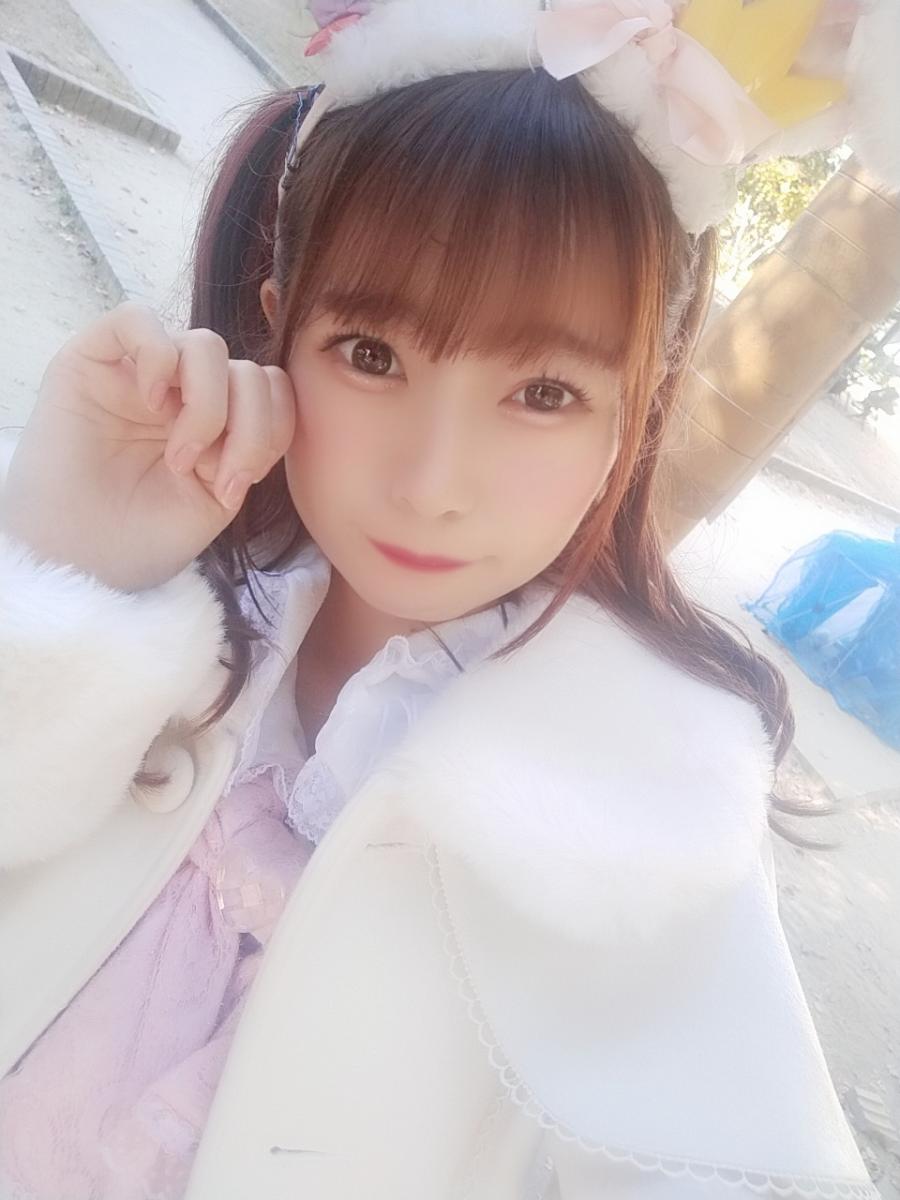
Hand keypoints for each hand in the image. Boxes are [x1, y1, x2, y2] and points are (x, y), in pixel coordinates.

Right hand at [0, 302, 295, 590]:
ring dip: (209, 407)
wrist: (78, 563)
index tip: (240, 483)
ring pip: (206, 345)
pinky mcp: (92, 359)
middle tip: (214, 478)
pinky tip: (152, 404)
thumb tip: (267, 407)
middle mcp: (181, 392)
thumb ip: (250, 448)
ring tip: (181, 459)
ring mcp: (139, 373)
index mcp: (217, 421)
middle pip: (248, 371)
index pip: (271, 389)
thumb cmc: (142, 538)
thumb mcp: (217, 499)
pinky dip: (159, 357)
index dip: (273, 429)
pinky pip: (138, 318)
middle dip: (249, 430)